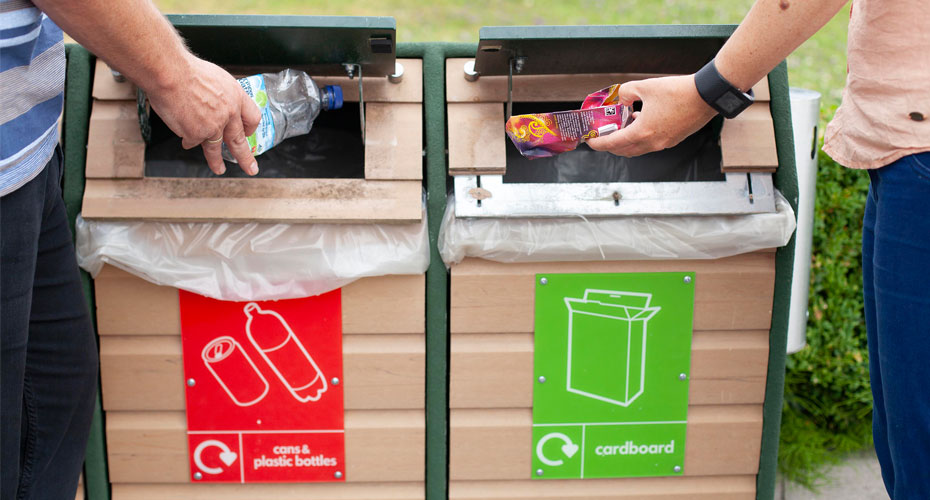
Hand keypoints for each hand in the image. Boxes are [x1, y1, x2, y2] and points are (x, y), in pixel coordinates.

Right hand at [143, 53, 260, 174]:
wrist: (170, 73)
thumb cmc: (186, 70)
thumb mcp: (215, 77)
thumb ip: (220, 95)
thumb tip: (217, 104)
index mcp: (236, 96)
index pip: (252, 117)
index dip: (250, 127)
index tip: (249, 134)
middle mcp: (229, 113)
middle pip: (239, 140)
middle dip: (245, 157)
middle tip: (251, 168)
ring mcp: (213, 126)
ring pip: (216, 148)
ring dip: (217, 161)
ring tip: (219, 169)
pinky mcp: (197, 134)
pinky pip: (192, 140)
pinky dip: (185, 136)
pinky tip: (180, 128)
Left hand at [587, 75, 717, 157]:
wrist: (707, 96)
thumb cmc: (678, 91)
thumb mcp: (645, 87)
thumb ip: (626, 93)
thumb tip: (621, 99)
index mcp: (642, 132)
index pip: (613, 143)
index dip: (598, 143)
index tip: (590, 142)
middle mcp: (652, 143)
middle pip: (624, 151)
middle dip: (610, 145)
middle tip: (603, 135)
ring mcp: (664, 143)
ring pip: (637, 149)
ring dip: (626, 142)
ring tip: (621, 126)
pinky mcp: (673, 140)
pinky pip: (650, 144)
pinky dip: (640, 138)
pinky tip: (640, 121)